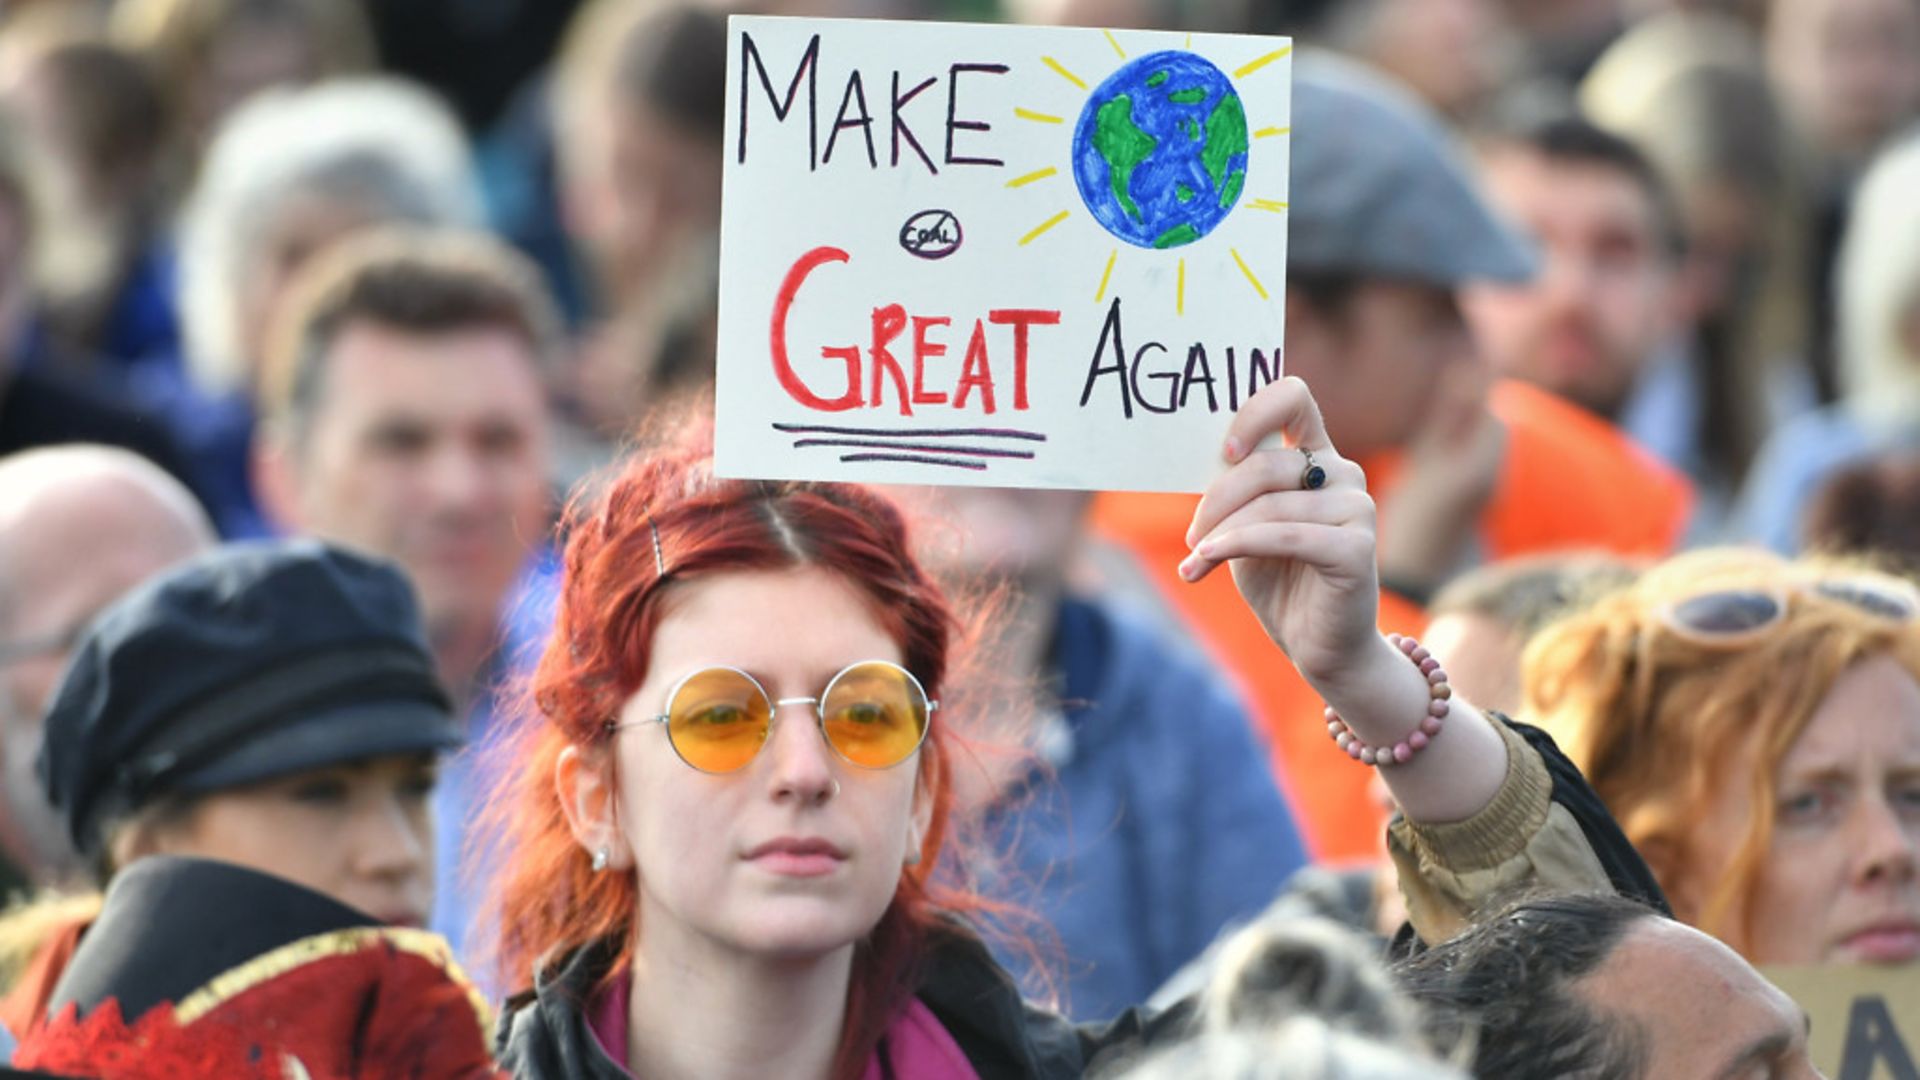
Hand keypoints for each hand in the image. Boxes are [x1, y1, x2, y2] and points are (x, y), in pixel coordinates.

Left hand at [1180, 377, 1509, 825]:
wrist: (1320, 649)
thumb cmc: (1281, 583)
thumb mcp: (1246, 527)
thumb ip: (1235, 492)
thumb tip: (1205, 461)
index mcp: (1317, 457)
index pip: (1293, 397)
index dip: (1255, 411)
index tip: (1225, 449)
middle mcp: (1342, 473)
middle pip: (1266, 463)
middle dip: (1216, 500)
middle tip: (1193, 536)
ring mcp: (1357, 507)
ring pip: (1268, 504)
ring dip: (1219, 533)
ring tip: (1196, 560)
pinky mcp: (1357, 547)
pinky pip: (1284, 534)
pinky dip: (1236, 546)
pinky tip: (1204, 563)